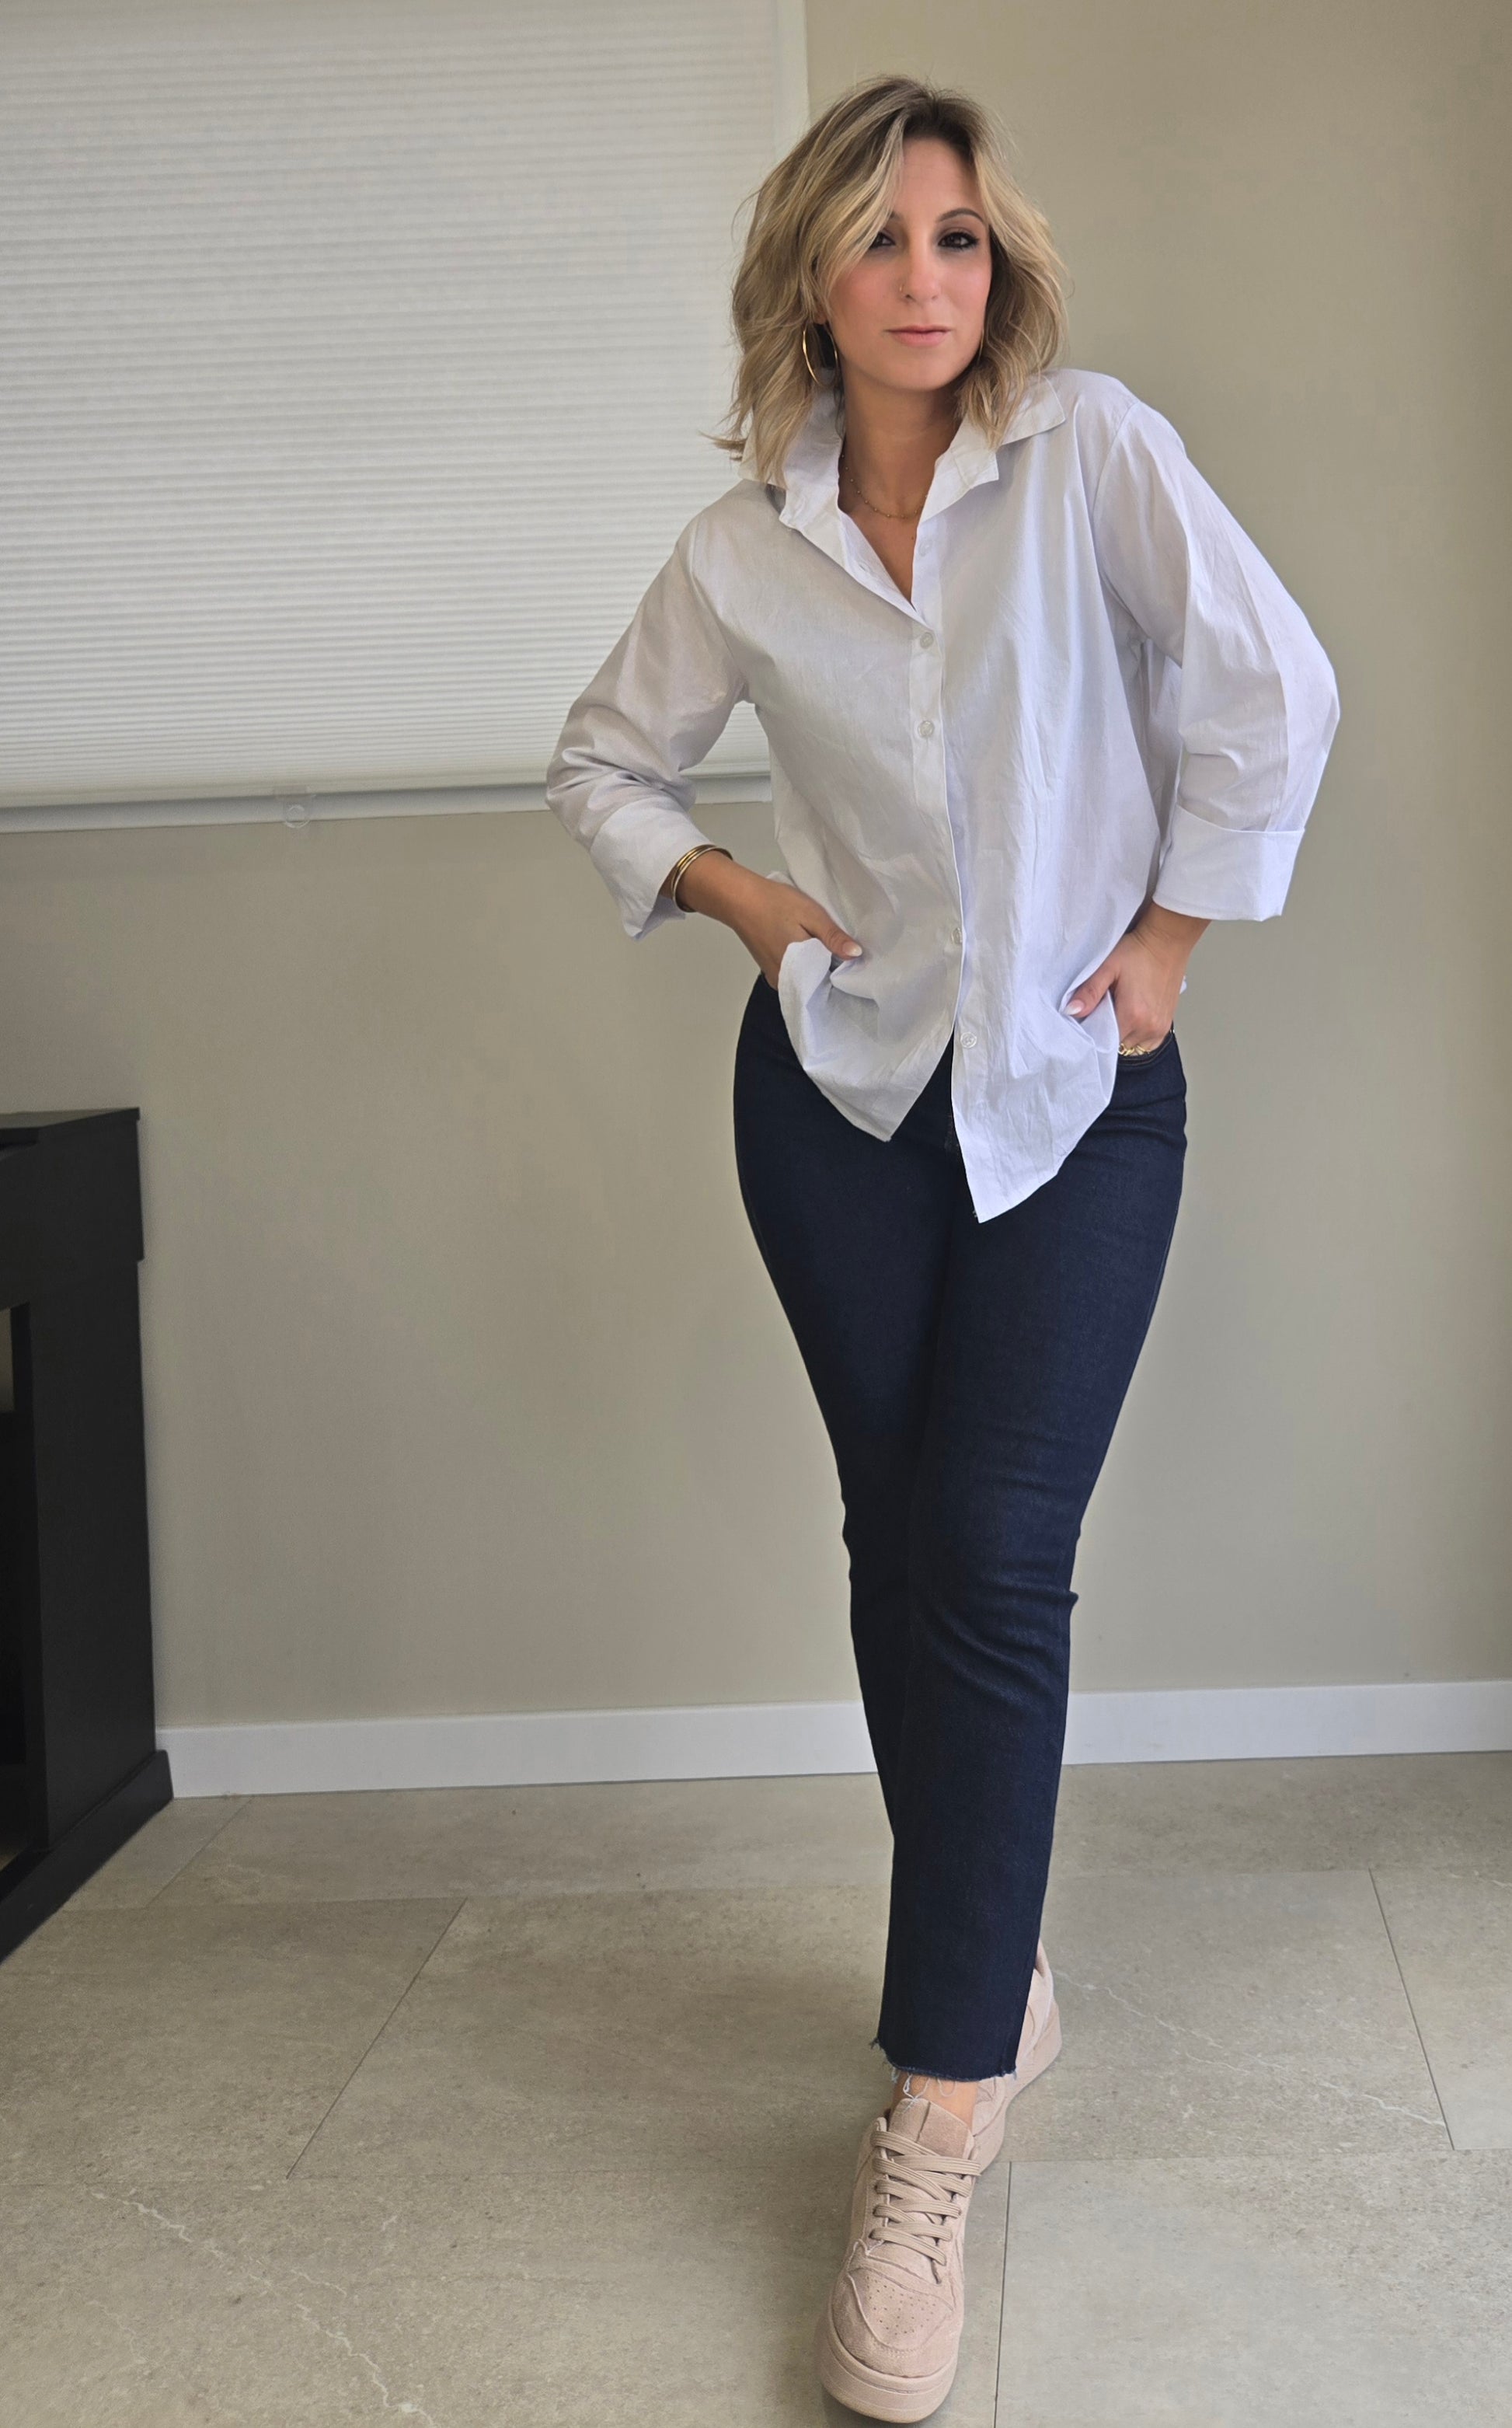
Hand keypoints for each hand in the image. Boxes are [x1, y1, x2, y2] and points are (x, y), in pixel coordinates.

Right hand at [667, 854, 862, 988]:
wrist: (739, 899)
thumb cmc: (773, 904)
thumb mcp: (811, 915)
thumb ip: (833, 937)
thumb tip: (856, 954)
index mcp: (797, 970)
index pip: (829, 981)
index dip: (842, 968)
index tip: (850, 955)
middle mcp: (785, 980)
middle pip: (817, 982)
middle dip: (829, 967)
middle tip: (837, 946)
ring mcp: (776, 977)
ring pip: (806, 978)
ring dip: (816, 965)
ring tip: (821, 944)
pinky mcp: (770, 971)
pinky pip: (794, 974)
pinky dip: (803, 963)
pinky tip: (806, 946)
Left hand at [1066, 904, 1208, 1049]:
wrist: (1166, 941)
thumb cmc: (1138, 951)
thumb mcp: (1107, 967)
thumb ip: (1089, 992)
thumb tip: (1072, 1011)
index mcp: (1132, 1015)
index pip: (1103, 1041)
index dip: (1093, 1030)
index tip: (1089, 1016)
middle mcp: (1148, 1026)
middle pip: (1117, 1045)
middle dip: (1107, 1032)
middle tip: (1104, 1009)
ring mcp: (1160, 1028)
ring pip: (1131, 1046)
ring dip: (1122, 1035)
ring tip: (1119, 1012)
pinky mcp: (1166, 1025)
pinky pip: (1147, 1044)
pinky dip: (1137, 1036)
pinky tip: (1132, 1019)